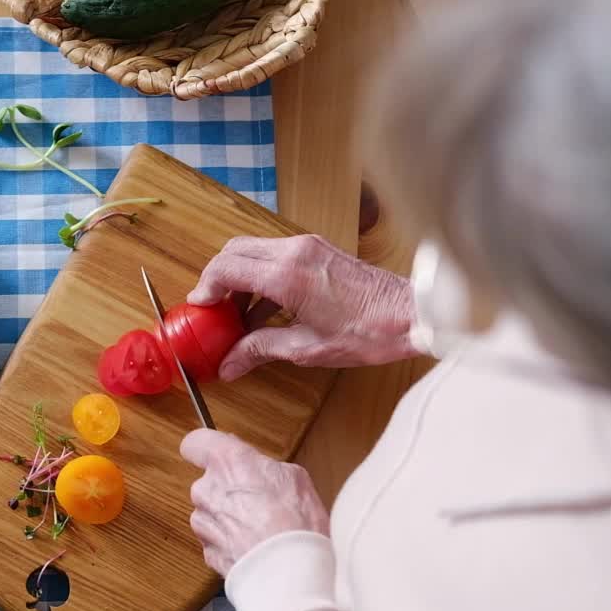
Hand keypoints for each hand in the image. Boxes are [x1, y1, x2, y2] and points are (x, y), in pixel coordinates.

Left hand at [181, 429, 329, 575]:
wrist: (291, 574)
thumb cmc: (297, 524)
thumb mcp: (294, 477)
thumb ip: (264, 468)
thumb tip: (258, 470)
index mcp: (227, 463)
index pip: (194, 443)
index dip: (206, 449)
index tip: (218, 454)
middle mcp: (206, 490)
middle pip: (207, 482)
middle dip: (228, 489)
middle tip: (259, 500)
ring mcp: (204, 524)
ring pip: (211, 513)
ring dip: (229, 518)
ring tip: (261, 529)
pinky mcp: (207, 552)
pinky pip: (216, 540)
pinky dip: (231, 542)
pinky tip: (255, 547)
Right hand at [189, 234, 417, 380]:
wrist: (411, 314)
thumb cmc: (368, 332)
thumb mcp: (307, 348)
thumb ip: (261, 349)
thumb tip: (229, 364)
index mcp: (287, 275)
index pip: (226, 267)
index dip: (205, 288)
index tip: (199, 309)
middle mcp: (294, 251)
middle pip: (233, 251)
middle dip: (216, 279)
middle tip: (212, 310)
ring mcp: (306, 246)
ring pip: (252, 250)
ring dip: (238, 278)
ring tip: (237, 316)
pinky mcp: (317, 249)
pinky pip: (274, 255)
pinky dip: (260, 276)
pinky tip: (263, 310)